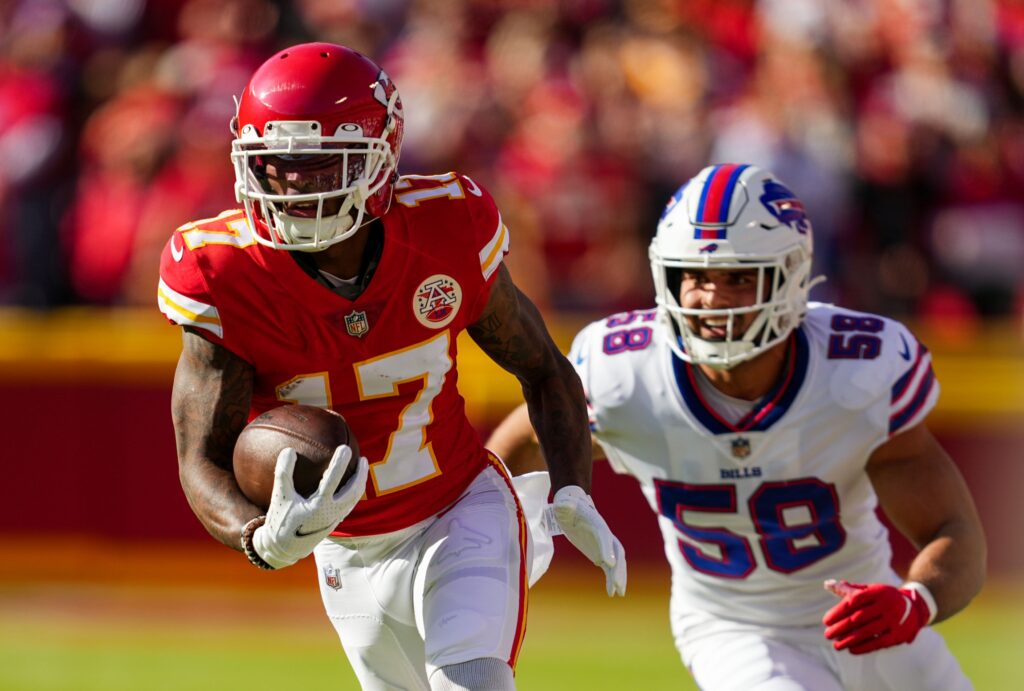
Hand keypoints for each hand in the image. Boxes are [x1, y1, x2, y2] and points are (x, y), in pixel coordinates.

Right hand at [253, 445, 368, 568]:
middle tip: (362, 457)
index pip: (333, 480)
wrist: (284, 548)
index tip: (344, 448)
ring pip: (355, 498)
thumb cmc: (281, 520)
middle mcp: (331, 513)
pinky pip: (350, 504)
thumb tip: (289, 450)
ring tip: (362, 466)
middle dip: (360, 473)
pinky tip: (353, 482)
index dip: (339, 463)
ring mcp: (335, 518)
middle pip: (353, 490)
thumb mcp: (280, 496)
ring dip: (361, 481)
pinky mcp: (335, 522)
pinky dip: (355, 491)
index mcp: (318, 506)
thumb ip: (283, 473)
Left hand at [550, 485, 626, 596]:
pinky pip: (609, 568)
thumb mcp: (564, 506)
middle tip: (618, 583)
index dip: (606, 548)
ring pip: (617, 562)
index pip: (603, 535)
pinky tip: (611, 593)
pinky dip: (611, 579)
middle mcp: (605, 535)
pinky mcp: (600, 554)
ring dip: (619, 577)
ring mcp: (605, 546)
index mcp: (597, 522)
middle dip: (619, 568)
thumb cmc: (568, 507)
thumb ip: (564, 505)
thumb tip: (561, 504)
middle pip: (616, 552)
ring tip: (619, 593)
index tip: (608, 563)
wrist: (574, 510)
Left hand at [822, 580, 931, 653]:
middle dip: (841, 627)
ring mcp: (893, 620)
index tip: (826, 621)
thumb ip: (849, 589)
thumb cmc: (883, 598)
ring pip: (867, 632)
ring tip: (836, 645)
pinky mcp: (898, 634)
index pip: (853, 601)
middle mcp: (886, 605)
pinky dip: (864, 647)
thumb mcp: (869, 589)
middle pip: (858, 618)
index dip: (838, 611)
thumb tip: (827, 585)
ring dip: (849, 640)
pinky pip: (879, 642)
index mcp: (876, 591)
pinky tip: (851, 650)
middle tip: (827, 634)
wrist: (914, 608)